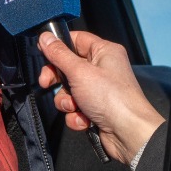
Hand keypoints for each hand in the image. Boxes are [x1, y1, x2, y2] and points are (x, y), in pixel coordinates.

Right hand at [36, 31, 165, 165]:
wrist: (128, 133)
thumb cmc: (112, 98)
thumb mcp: (79, 71)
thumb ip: (59, 54)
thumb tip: (46, 37)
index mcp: (104, 52)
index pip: (76, 39)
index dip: (58, 45)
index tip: (42, 51)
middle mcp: (103, 69)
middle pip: (68, 66)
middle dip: (57, 79)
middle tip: (46, 83)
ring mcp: (99, 90)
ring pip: (69, 91)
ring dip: (67, 101)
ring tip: (75, 107)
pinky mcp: (96, 109)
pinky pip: (75, 108)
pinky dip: (76, 115)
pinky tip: (84, 119)